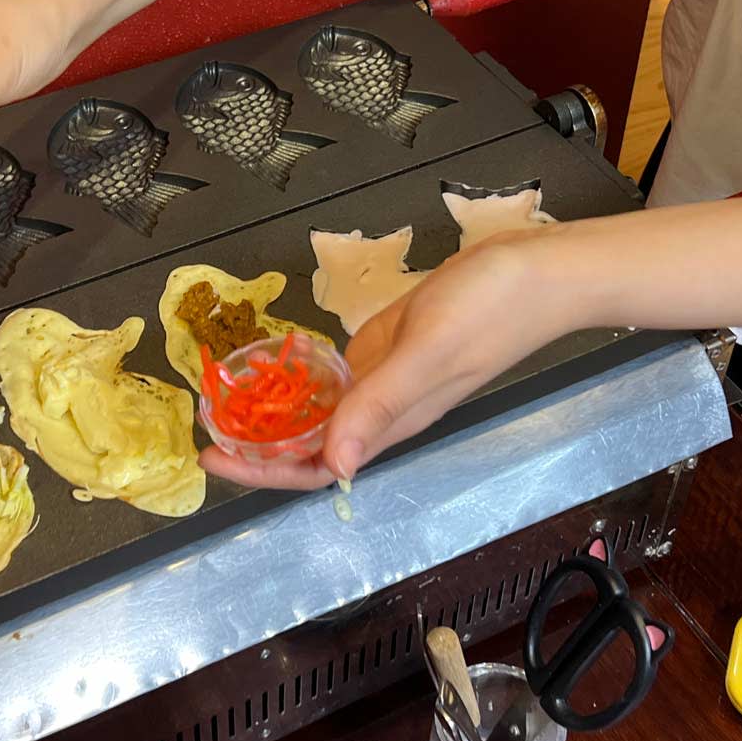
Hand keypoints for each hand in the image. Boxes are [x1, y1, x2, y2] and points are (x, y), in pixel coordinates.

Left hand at [199, 227, 572, 489]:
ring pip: (321, 411)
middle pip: (309, 445)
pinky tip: (274, 364)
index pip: (317, 467)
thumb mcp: (427, 353)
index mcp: (392, 422)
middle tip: (204, 420)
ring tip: (225, 396)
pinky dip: (303, 377)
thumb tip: (334, 466)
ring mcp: (386, 378)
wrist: (537, 269)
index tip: (214, 455)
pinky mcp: (390, 346)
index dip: (264, 471)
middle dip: (255, 444)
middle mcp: (384, 409)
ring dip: (274, 412)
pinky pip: (338, 375)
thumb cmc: (491, 309)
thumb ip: (379, 406)